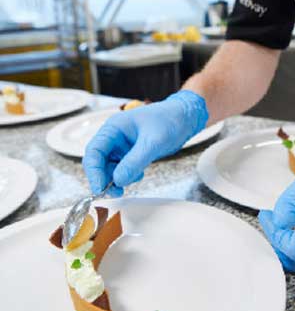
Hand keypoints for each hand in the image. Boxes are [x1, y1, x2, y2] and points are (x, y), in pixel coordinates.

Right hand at [82, 90, 207, 195]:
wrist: (186, 118)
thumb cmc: (170, 120)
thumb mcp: (153, 142)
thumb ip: (135, 161)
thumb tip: (118, 180)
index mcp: (113, 128)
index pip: (94, 151)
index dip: (93, 171)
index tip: (100, 188)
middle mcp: (114, 137)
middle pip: (98, 161)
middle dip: (104, 178)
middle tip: (115, 192)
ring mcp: (122, 146)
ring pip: (110, 167)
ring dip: (116, 179)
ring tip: (131, 182)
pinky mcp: (131, 153)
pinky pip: (122, 168)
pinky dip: (127, 176)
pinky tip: (138, 175)